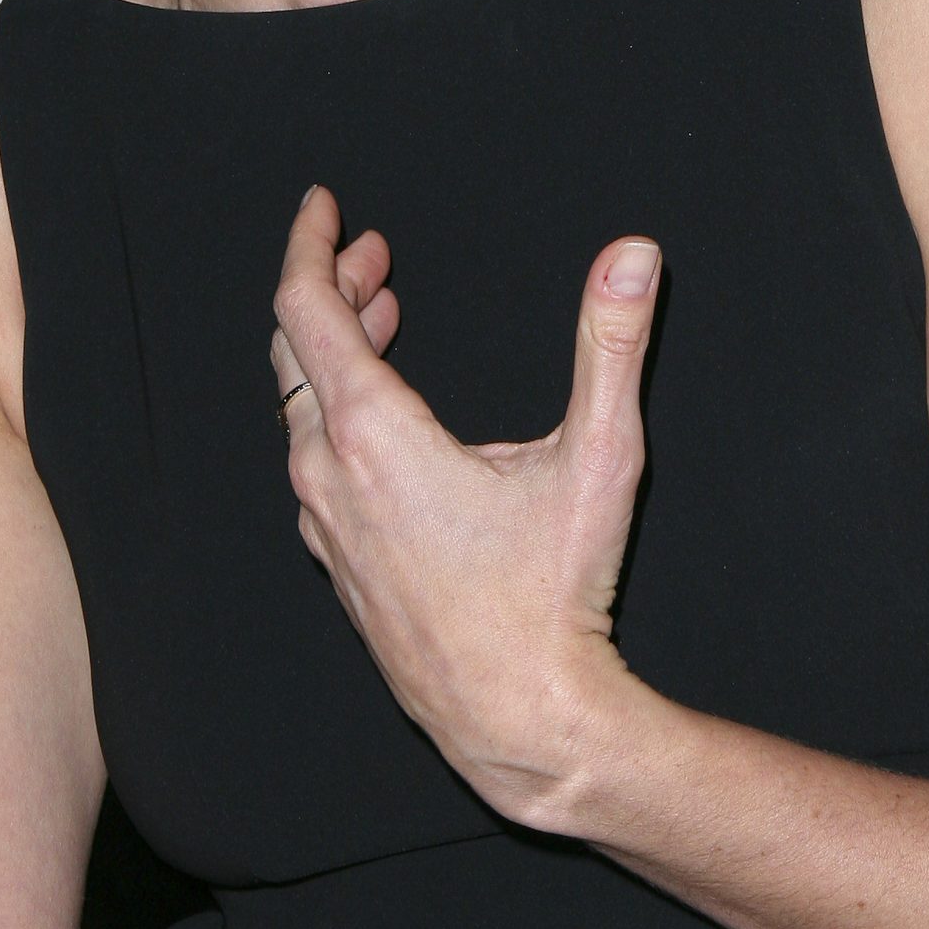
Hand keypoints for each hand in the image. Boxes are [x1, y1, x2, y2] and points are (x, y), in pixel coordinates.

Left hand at [271, 185, 660, 826]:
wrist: (522, 724)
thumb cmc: (555, 596)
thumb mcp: (599, 458)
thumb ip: (612, 345)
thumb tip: (633, 253)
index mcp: (372, 435)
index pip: (305, 307)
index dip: (309, 244)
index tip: (323, 204)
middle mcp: (329, 477)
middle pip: (295, 352)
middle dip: (330, 288)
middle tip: (373, 252)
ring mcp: (327, 528)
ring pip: (300, 411)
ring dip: (334, 352)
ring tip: (383, 315)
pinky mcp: (340, 566)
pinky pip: (313, 464)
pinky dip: (333, 412)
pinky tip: (383, 418)